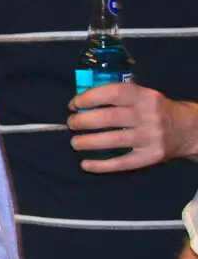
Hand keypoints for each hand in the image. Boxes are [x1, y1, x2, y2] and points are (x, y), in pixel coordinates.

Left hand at [69, 83, 197, 172]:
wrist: (186, 130)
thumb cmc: (155, 110)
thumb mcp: (143, 96)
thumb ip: (118, 96)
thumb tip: (82, 102)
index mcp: (145, 97)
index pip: (114, 93)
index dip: (89, 98)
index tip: (74, 104)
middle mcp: (149, 116)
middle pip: (109, 118)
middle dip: (83, 121)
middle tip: (71, 124)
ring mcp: (150, 138)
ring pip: (112, 141)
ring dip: (87, 142)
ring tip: (75, 142)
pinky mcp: (150, 157)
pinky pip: (121, 163)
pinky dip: (100, 165)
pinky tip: (85, 164)